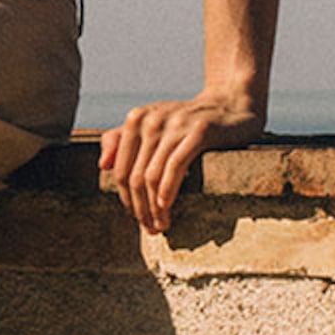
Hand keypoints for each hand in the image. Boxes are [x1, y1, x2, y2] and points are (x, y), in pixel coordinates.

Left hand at [99, 94, 265, 234]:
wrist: (231, 104)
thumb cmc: (188, 122)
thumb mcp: (153, 125)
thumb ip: (122, 140)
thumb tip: (103, 166)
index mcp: (136, 119)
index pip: (121, 169)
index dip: (126, 198)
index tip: (136, 218)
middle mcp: (152, 120)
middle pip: (136, 176)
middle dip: (140, 209)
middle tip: (150, 229)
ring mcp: (175, 124)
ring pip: (152, 176)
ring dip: (155, 207)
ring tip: (162, 225)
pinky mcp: (199, 131)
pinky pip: (175, 167)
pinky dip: (167, 190)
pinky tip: (167, 207)